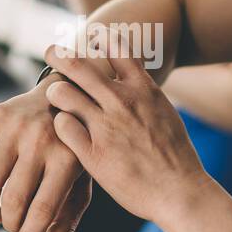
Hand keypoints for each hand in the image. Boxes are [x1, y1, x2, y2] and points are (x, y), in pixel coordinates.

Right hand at [0, 77, 92, 231]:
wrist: (66, 94)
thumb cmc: (75, 148)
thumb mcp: (81, 180)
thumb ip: (67, 219)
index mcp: (69, 159)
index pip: (43, 209)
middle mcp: (42, 141)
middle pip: (13, 200)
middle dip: (9, 224)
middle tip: (12, 228)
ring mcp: (17, 127)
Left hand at [42, 39, 209, 224]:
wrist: (181, 192)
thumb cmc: (175, 157)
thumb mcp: (165, 113)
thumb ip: (144, 95)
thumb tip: (133, 82)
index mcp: (144, 89)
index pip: (115, 48)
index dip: (98, 39)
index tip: (88, 39)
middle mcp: (123, 101)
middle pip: (80, 65)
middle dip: (60, 55)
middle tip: (51, 51)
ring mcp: (106, 127)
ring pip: (64, 94)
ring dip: (56, 92)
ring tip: (55, 97)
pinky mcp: (92, 154)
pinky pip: (63, 127)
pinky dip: (60, 124)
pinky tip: (65, 129)